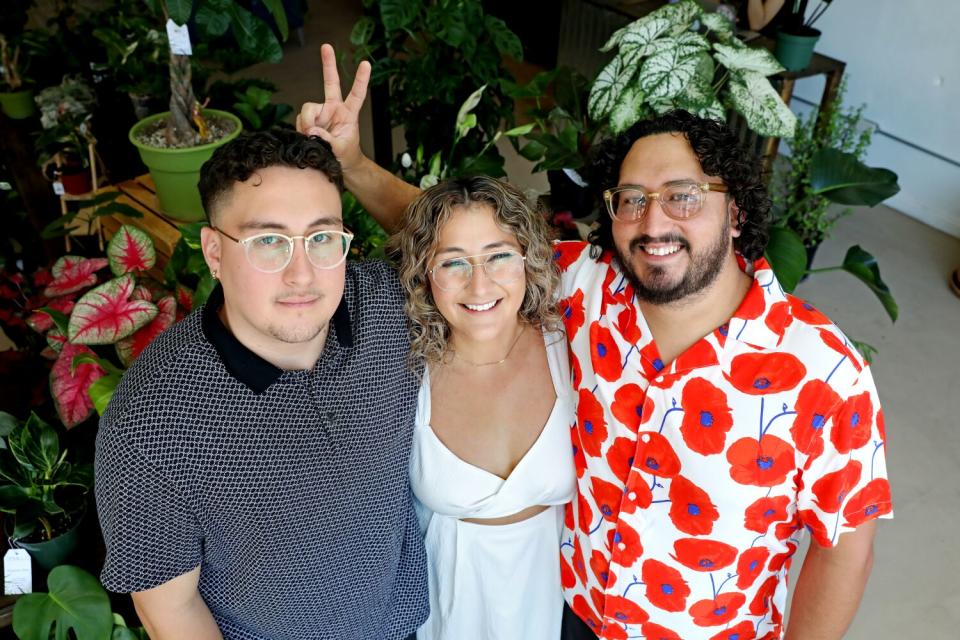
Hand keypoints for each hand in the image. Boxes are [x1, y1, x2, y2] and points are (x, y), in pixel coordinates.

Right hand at [295, 43, 369, 171]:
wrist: (337, 165)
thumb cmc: (345, 155)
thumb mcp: (341, 150)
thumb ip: (329, 141)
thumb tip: (314, 130)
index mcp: (348, 113)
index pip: (357, 94)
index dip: (361, 80)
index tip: (366, 64)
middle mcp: (333, 108)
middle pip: (330, 83)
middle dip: (328, 64)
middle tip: (326, 46)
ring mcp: (320, 114)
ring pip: (308, 109)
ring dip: (307, 124)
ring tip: (312, 137)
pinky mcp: (309, 121)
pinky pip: (300, 121)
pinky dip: (301, 131)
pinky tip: (307, 138)